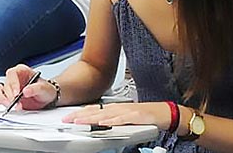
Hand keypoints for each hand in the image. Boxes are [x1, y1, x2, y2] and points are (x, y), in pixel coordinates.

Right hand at [0, 64, 55, 110]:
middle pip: (5, 84)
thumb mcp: (44, 88)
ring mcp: (9, 87)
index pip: (12, 74)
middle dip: (9, 96)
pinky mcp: (7, 97)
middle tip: (15, 104)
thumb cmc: (46, 90)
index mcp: (22, 71)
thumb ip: (36, 88)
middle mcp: (13, 78)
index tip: (16, 94)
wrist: (46, 98)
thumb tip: (26, 90)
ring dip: (2, 99)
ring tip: (9, 107)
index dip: (13, 84)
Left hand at [63, 102, 177, 128]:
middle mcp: (119, 108)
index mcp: (115, 108)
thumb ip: (112, 120)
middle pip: (96, 111)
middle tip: (67, 119)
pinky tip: (103, 123)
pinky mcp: (136, 116)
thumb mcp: (125, 117)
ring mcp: (127, 111)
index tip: (68, 117)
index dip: (80, 112)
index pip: (94, 109)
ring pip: (106, 114)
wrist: (165, 113)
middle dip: (80, 115)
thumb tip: (98, 124)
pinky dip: (111, 121)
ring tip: (79, 121)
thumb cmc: (146, 116)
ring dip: (91, 118)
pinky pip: (122, 119)